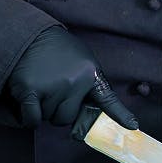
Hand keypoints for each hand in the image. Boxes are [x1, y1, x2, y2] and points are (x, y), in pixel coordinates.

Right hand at [5, 25, 137, 138]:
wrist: (30, 36)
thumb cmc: (58, 51)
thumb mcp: (83, 61)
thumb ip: (88, 86)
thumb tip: (87, 116)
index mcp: (90, 74)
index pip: (108, 99)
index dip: (121, 115)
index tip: (132, 126)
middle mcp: (74, 82)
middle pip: (68, 118)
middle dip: (60, 110)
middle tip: (54, 90)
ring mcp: (53, 87)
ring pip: (50, 118)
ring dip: (44, 109)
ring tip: (42, 86)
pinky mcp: (31, 90)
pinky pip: (33, 120)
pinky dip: (29, 117)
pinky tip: (30, 99)